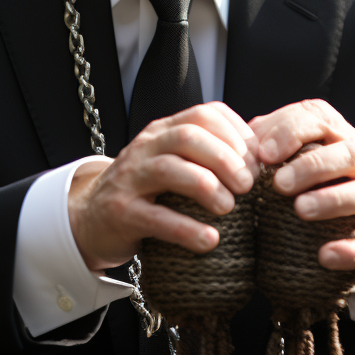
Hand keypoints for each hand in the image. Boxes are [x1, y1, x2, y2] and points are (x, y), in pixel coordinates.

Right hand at [68, 102, 257, 271]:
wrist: (91, 217)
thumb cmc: (148, 191)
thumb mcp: (174, 162)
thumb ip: (208, 154)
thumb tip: (263, 156)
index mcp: (164, 130)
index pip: (204, 114)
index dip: (237, 134)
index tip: (257, 162)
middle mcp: (146, 147)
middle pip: (188, 136)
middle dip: (225, 158)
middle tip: (248, 185)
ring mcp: (130, 178)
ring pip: (170, 169)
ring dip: (207, 187)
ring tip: (229, 208)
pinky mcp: (121, 212)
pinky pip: (156, 217)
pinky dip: (186, 229)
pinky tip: (210, 240)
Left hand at [250, 99, 354, 290]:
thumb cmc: (311, 176)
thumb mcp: (292, 152)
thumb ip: (265, 143)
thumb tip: (234, 145)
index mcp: (337, 133)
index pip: (319, 119)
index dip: (290, 132)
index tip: (263, 153)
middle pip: (347, 153)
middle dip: (312, 166)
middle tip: (278, 184)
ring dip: (332, 200)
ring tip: (300, 210)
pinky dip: (351, 250)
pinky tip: (325, 256)